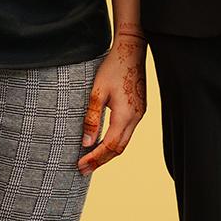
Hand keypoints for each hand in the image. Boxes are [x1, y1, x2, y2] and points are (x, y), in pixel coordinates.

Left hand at [79, 29, 147, 173]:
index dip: (95, 158)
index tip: (80, 165)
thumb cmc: (113, 68)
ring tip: (91, 161)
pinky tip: (104, 143)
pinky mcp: (139, 109)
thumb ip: (92, 118)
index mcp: (125, 115)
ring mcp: (139, 114)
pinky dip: (115, 142)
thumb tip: (86, 143)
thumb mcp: (97, 92)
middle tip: (83, 169)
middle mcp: (135, 118)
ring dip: (108, 153)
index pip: (110, 146)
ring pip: (124, 142)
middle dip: (101, 161)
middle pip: (119, 149)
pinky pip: (127, 133)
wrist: (131, 51)